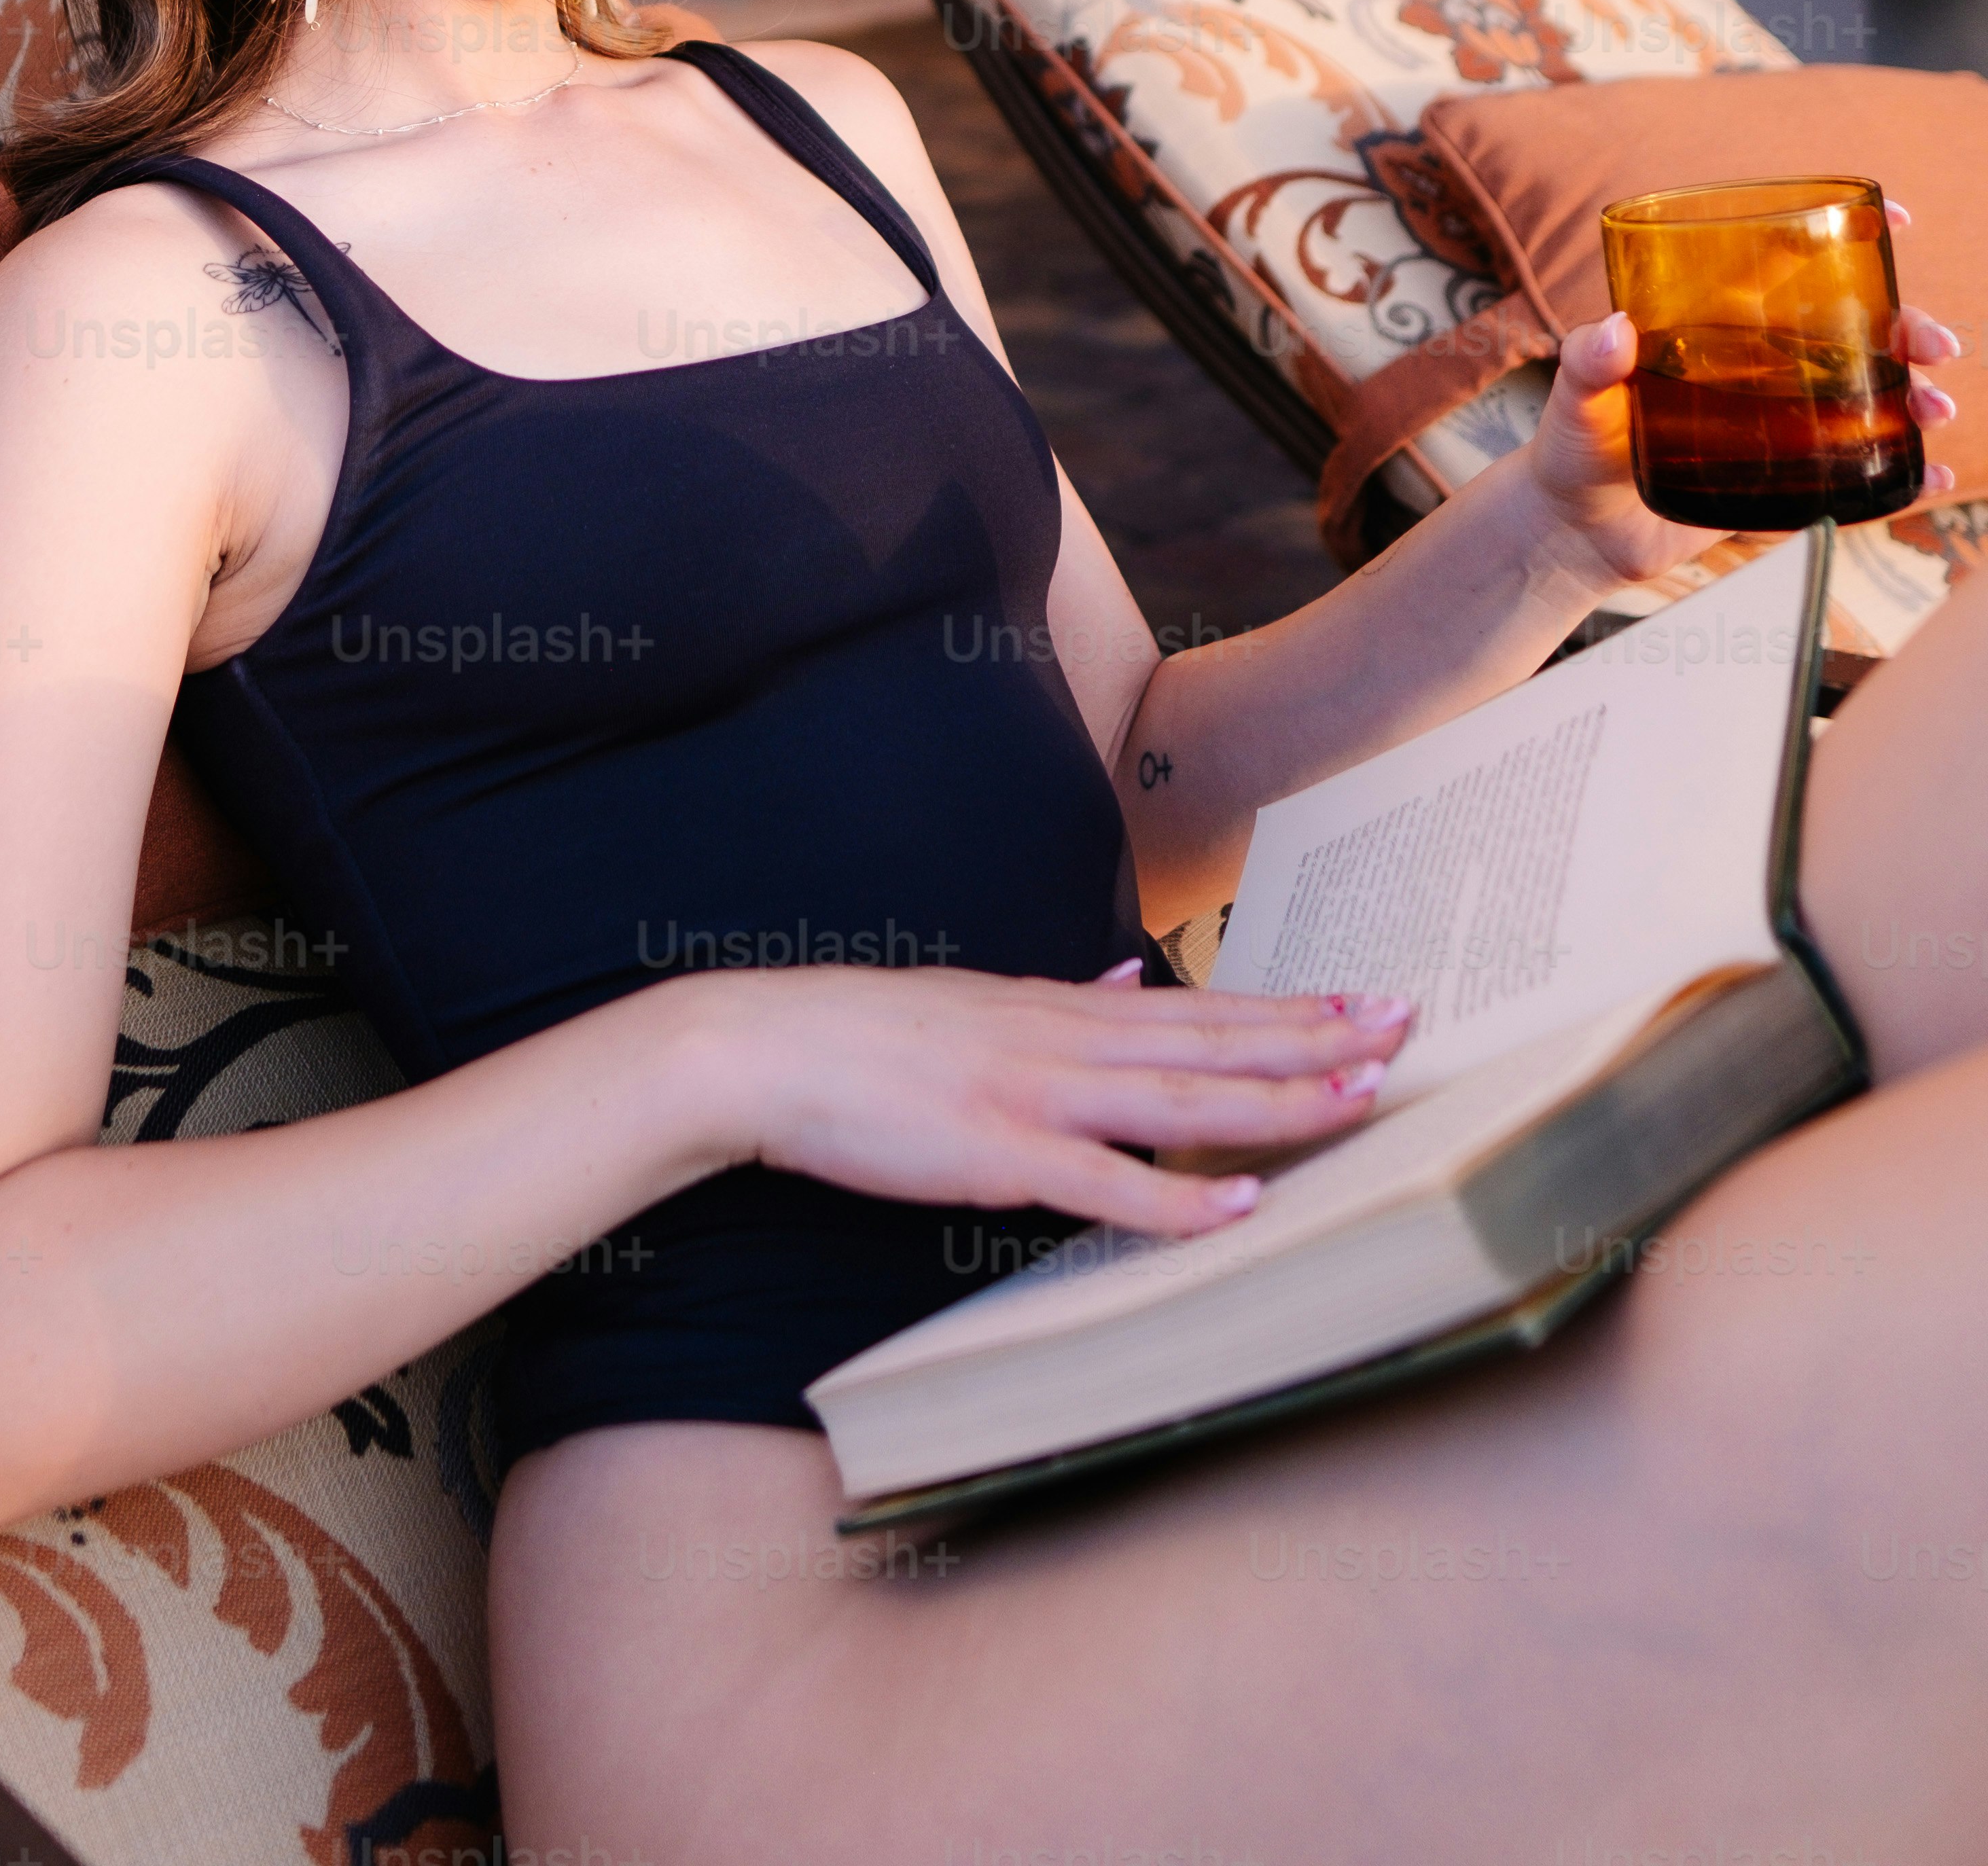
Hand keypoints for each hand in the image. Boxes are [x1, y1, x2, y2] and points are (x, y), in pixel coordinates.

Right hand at [707, 958, 1412, 1240]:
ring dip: (1276, 1099)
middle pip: (1213, 1040)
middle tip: (1409, 1027)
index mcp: (1061, 1009)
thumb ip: (1062, 997)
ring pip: (1181, 1098)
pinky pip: (1103, 1181)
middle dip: (1317, 1038)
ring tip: (1359, 1095)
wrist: (769, 1048)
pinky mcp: (996, 1152)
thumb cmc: (867, 1039)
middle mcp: (1064, 1038)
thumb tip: (1128, 976)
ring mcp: (1033, 1093)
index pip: (1200, 1007)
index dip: (1290, 1007)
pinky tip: (1236, 1200)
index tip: (1367, 999)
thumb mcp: (978, 999)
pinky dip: (1175, 1195)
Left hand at [1523, 192, 1960, 589]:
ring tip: (1935, 411)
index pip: (1787, 267)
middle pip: (1852, 334)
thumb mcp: (1575, 397)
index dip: (1841, 236)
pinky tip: (1932, 477)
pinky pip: (1854, 477)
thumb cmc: (1573, 446)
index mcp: (1718, 328)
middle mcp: (1759, 370)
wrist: (1574, 530)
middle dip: (1907, 330)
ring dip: (1914, 399)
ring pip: (1866, 401)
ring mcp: (1779, 427)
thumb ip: (1589, 364)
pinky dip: (1899, 478)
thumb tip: (1614, 330)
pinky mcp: (1783, 484)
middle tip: (1937, 347)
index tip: (1893, 218)